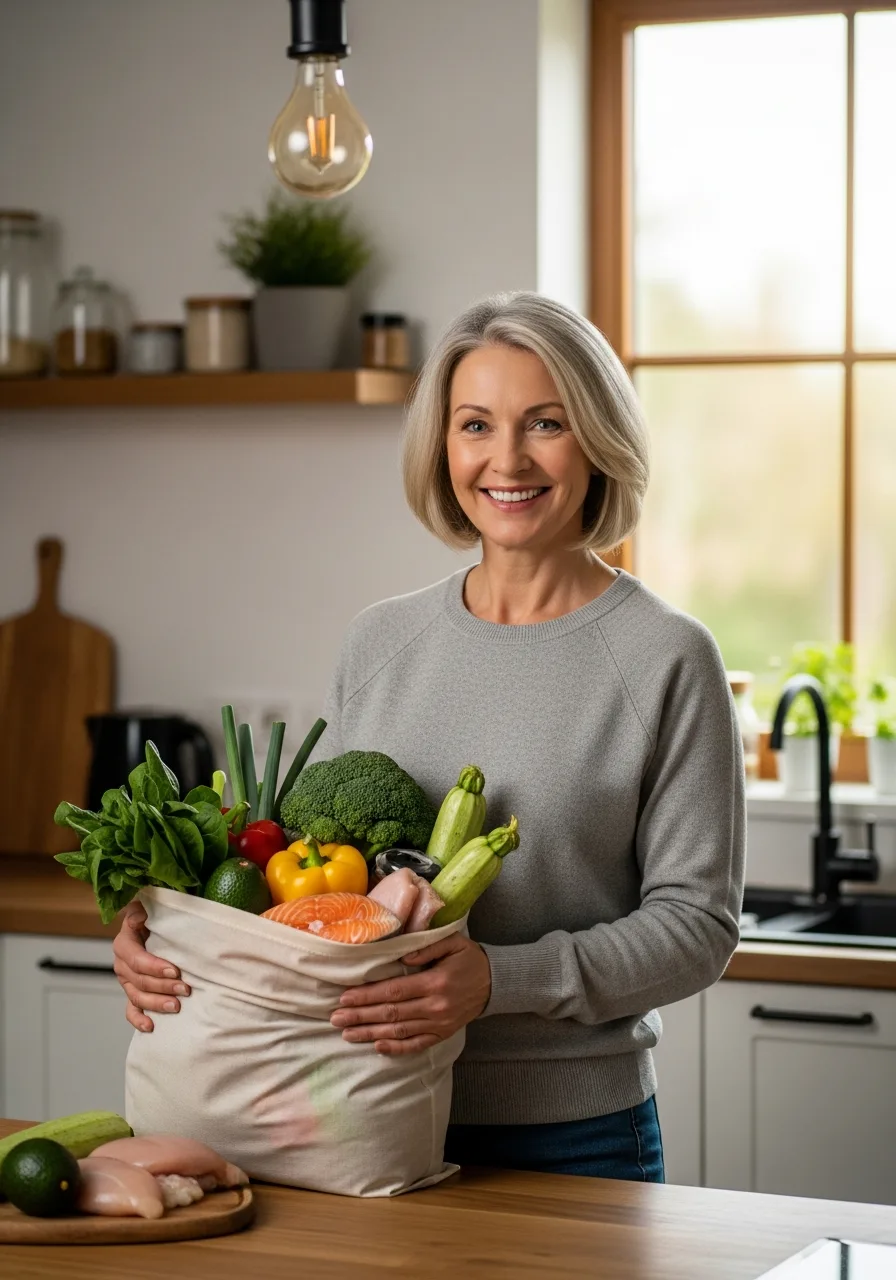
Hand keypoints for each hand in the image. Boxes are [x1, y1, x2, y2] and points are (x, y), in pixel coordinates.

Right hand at [112, 900, 189, 1032]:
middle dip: (163, 986)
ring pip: (137, 996)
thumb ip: (143, 909)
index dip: (154, 967)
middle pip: (139, 980)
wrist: (154, 925)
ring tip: (176, 1007)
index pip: (137, 958)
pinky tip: (150, 1027)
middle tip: (185, 989)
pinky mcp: (133, 992)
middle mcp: (122, 963)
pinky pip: (130, 1009)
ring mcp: (126, 980)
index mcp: (125, 942)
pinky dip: (138, 1019)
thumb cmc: (156, 916)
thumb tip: (139, 914)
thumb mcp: (150, 906)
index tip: (176, 970)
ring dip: (156, 1004)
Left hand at [330, 933, 490, 1055]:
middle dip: (361, 1016)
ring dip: (371, 1033)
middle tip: (335, 1018)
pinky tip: (377, 1047)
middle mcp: (435, 1007)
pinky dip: (397, 1049)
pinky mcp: (442, 1035)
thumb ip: (427, 947)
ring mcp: (439, 1024)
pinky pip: (417, 1045)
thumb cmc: (470, 959)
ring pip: (399, 1031)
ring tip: (347, 1034)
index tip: (345, 997)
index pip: (394, 991)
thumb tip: (400, 957)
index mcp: (435, 983)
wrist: (496, 983)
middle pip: (391, 1013)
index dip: (367, 996)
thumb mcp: (453, 942)